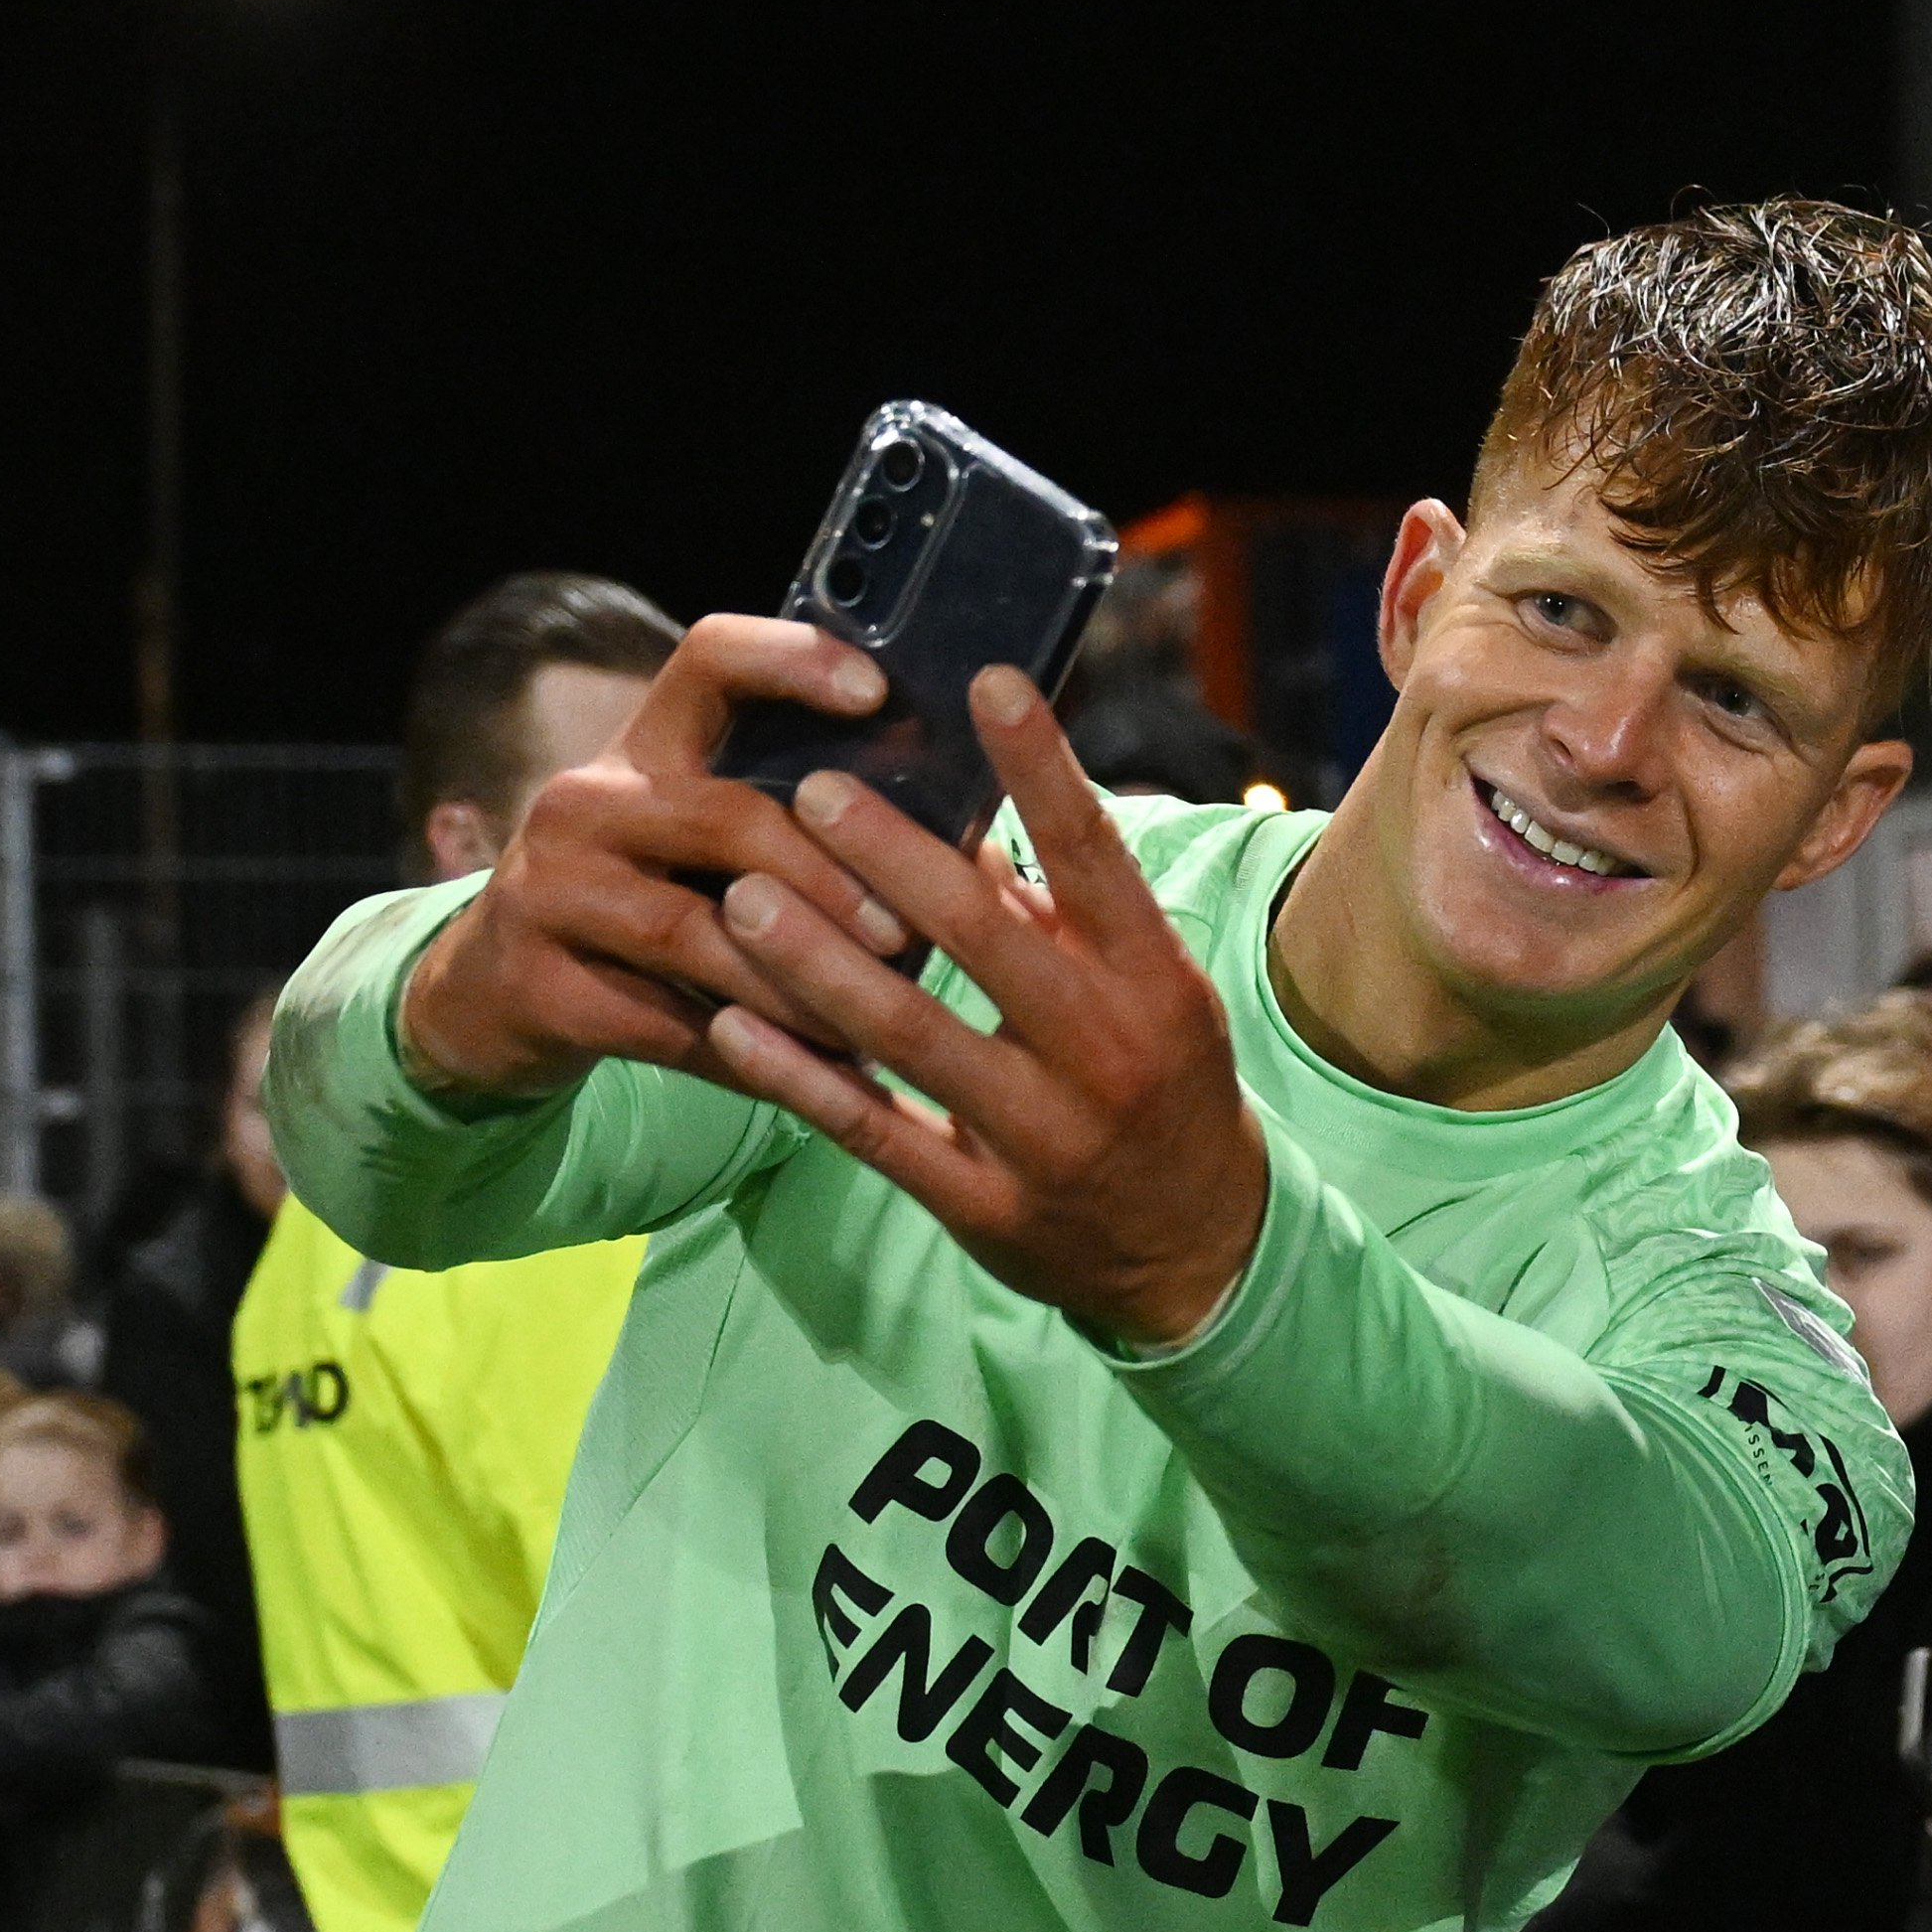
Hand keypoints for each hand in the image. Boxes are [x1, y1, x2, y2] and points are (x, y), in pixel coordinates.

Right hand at [398, 615, 918, 1101]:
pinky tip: (821, 1077)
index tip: (876, 688)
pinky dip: (754, 1055)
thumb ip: (789, 823)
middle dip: (828, 876)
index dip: (791, 659)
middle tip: (906, 930)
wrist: (490, 997)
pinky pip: (666, 1027)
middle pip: (724, 815)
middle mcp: (587, 801)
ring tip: (877, 1021)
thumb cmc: (645, 905)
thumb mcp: (698, 845)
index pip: (709, 658)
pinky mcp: (535, 986)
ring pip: (696, 934)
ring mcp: (548, 892)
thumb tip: (958, 840)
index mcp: (644, 748)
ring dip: (798, 984)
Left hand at [697, 667, 1271, 1347]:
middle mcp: (1103, 1048)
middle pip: (985, 938)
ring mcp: (1043, 1134)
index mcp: (1151, 979)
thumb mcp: (1147, 991)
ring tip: (744, 894)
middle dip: (891, 858)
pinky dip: (801, 1079)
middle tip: (810, 790)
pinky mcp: (985, 1206)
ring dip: (817, 962)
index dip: (1042, 766)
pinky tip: (733, 1028)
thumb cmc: (1163, 1085)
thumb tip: (967, 820)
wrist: (1198, 1249)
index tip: (986, 682)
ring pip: (913, 1035)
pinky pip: (876, 1134)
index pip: (1095, 853)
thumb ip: (1059, 915)